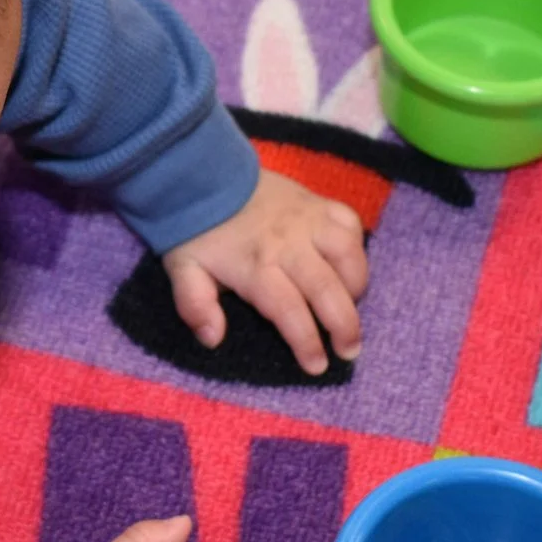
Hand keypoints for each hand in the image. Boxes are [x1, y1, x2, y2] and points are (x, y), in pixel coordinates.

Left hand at [163, 171, 368, 376]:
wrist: (205, 175)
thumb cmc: (197, 231)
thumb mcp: (183, 269)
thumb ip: (194, 305)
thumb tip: (213, 338)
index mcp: (256, 266)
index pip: (289, 310)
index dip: (306, 341)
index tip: (317, 366)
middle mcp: (289, 244)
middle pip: (327, 289)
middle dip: (344, 326)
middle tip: (349, 352)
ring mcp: (309, 220)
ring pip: (349, 255)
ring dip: (357, 287)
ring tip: (352, 309)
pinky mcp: (320, 203)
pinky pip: (350, 225)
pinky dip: (356, 249)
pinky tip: (350, 267)